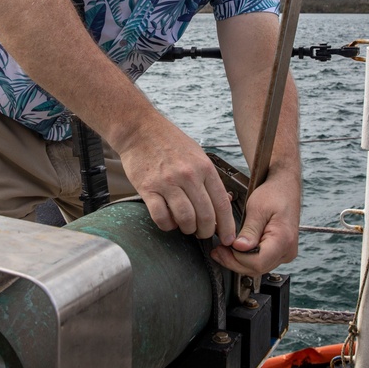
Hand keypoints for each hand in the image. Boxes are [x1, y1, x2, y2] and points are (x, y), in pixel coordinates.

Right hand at [119, 121, 235, 244]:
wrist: (139, 129)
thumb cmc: (169, 142)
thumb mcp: (197, 154)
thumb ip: (208, 177)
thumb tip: (221, 202)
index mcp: (204, 167)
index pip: (222, 203)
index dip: (227, 225)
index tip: (228, 238)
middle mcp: (188, 175)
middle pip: (205, 215)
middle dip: (206, 231)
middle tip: (203, 234)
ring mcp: (168, 182)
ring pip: (185, 219)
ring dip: (188, 229)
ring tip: (186, 228)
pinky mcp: (148, 188)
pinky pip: (161, 217)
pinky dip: (167, 225)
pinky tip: (169, 221)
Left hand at [209, 178, 299, 276]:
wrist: (284, 187)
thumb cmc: (274, 193)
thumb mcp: (257, 208)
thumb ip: (249, 230)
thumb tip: (239, 248)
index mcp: (283, 239)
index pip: (258, 262)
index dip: (237, 258)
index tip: (224, 247)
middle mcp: (287, 251)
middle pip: (257, 268)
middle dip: (234, 262)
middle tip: (218, 250)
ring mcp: (285, 253)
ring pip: (258, 268)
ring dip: (238, 262)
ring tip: (223, 250)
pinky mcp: (279, 252)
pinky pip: (261, 262)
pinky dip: (245, 258)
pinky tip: (234, 250)